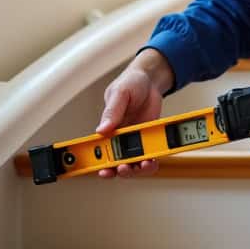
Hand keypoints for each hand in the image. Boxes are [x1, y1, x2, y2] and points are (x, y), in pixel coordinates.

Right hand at [95, 50, 170, 179]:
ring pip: (133, 162)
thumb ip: (112, 111)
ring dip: (136, 168)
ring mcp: (135, 138)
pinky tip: (153, 161)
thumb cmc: (131, 82)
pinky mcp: (149, 138)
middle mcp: (120, 135)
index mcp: (108, 125)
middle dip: (118, 169)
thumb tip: (101, 129)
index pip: (98, 146)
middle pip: (115, 160)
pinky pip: (149, 155)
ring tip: (142, 165)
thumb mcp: (120, 93)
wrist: (151, 79)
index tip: (100, 169)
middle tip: (123, 167)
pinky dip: (151, 161)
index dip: (97, 161)